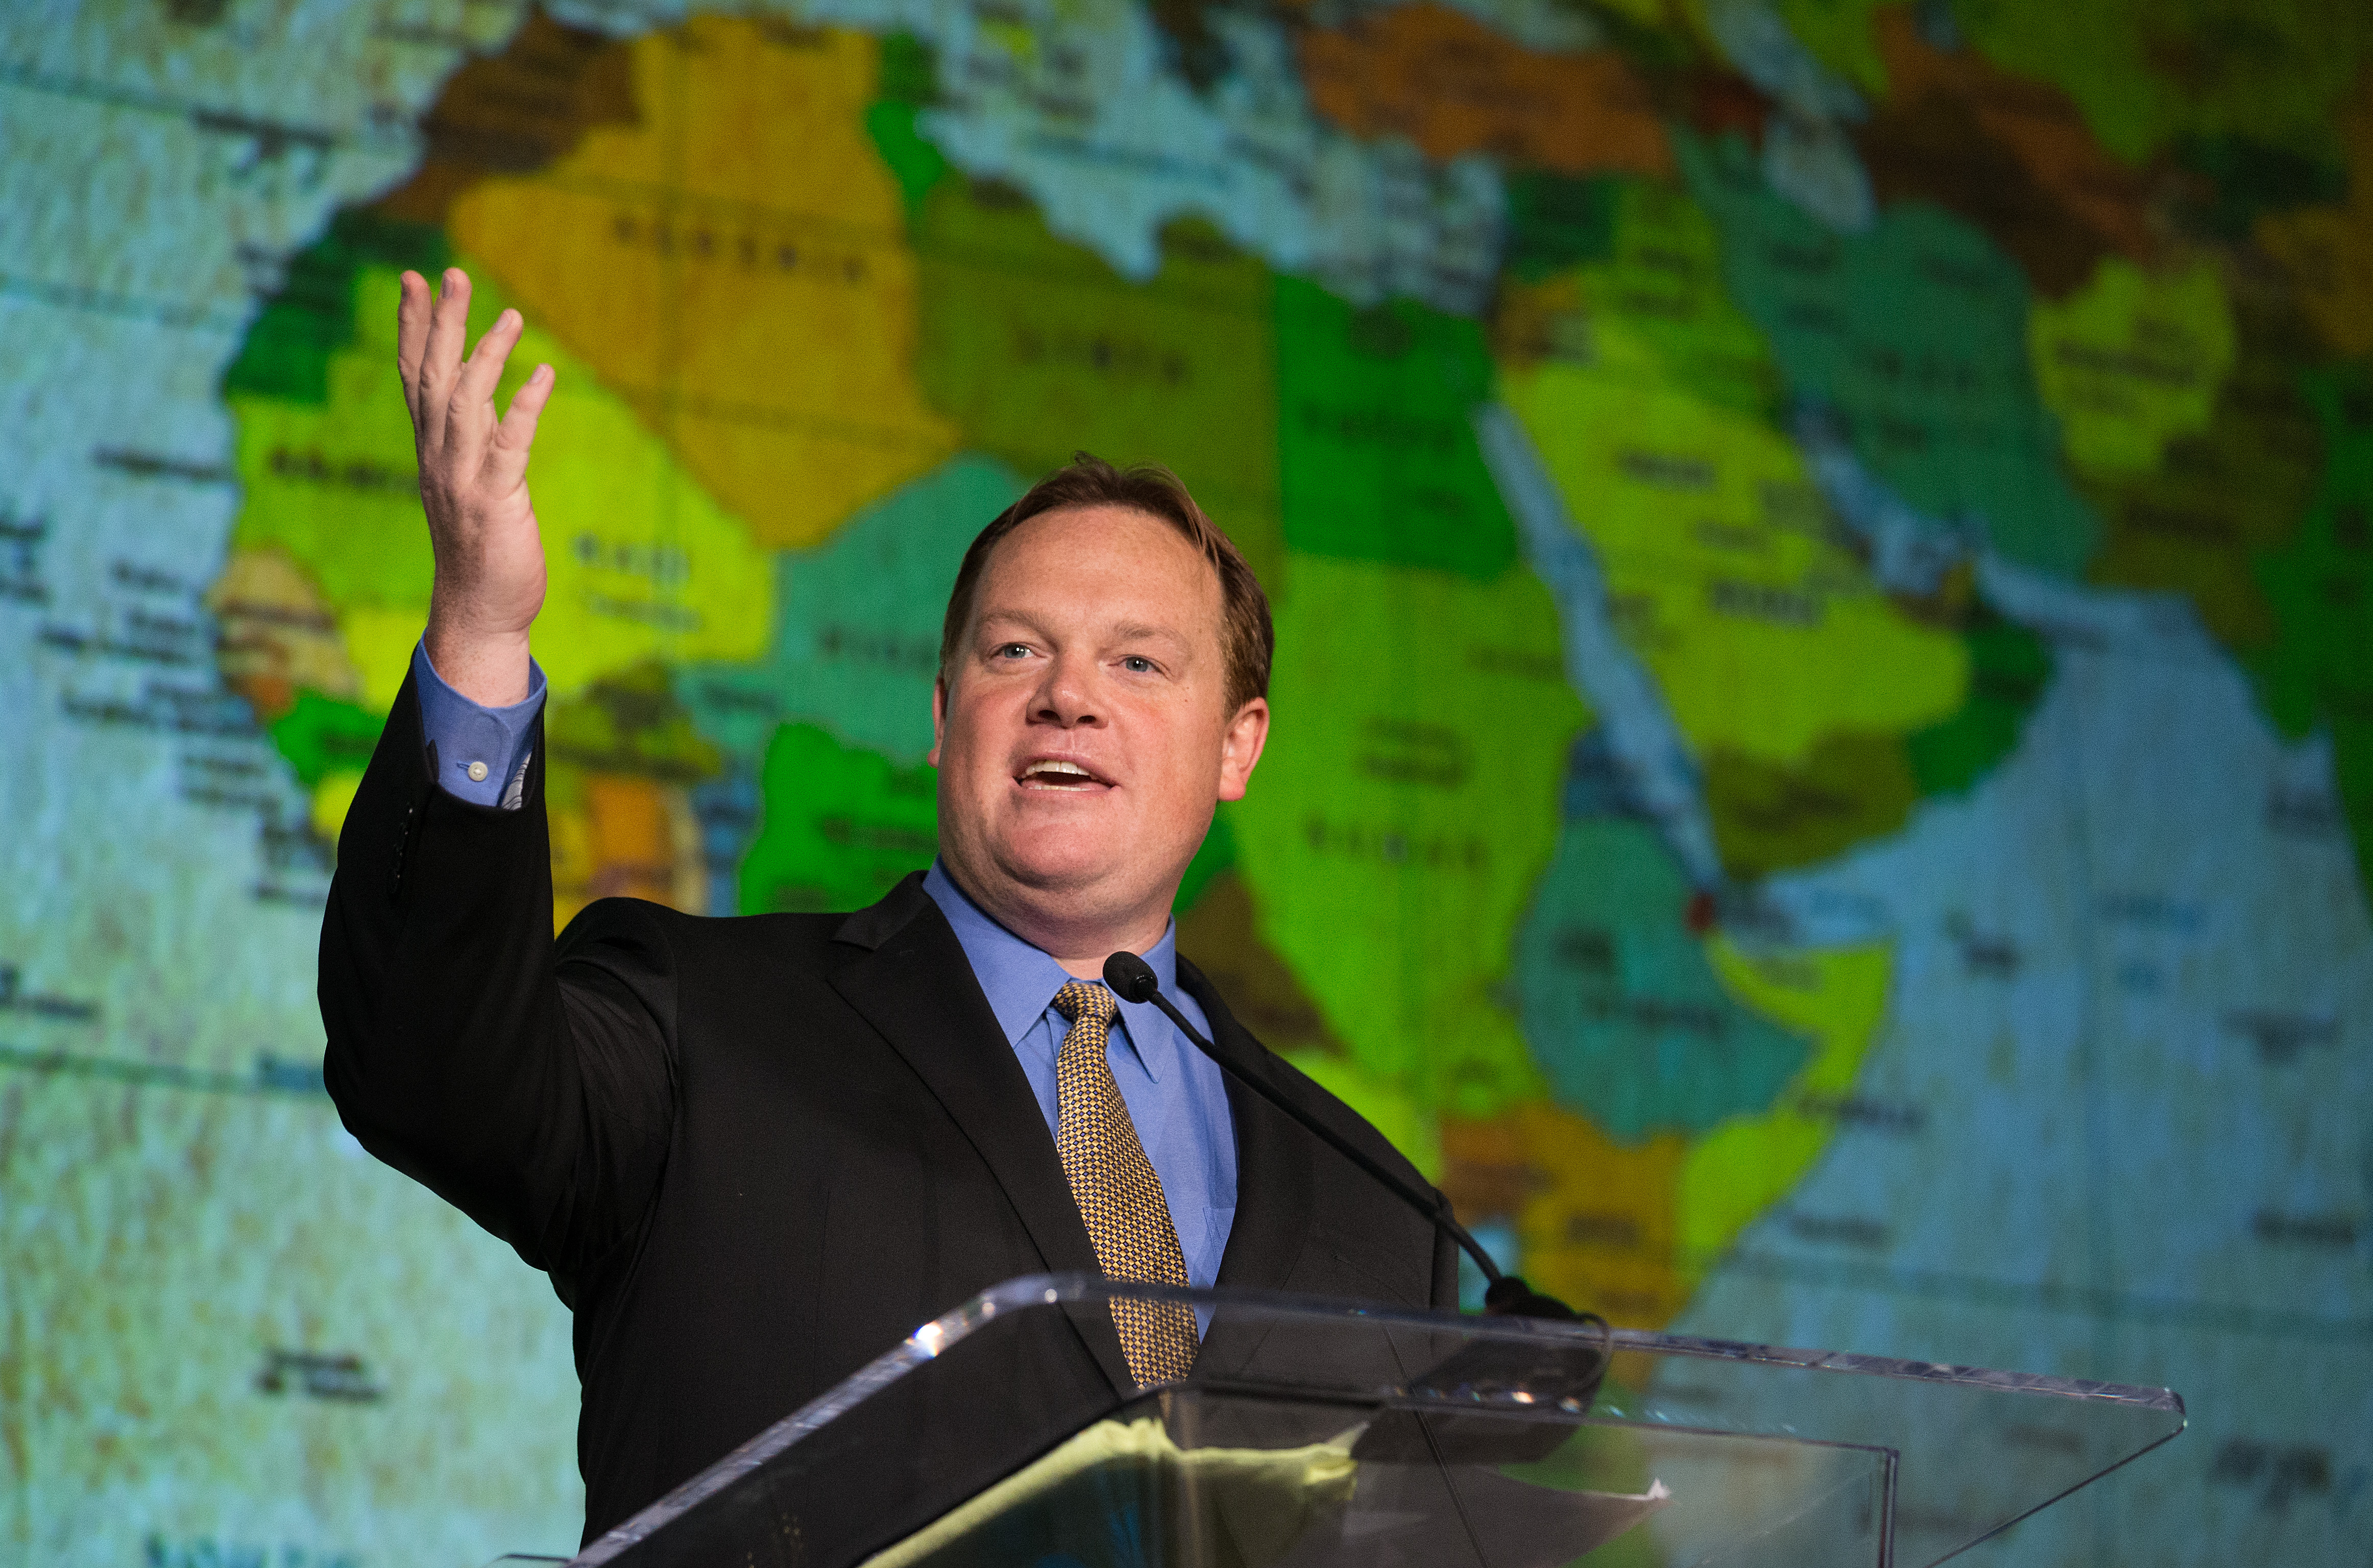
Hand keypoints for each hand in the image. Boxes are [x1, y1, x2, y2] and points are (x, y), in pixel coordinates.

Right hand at [397, 267, 554, 706]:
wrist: (479, 614)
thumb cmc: (481, 551)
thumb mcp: (472, 484)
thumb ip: (473, 438)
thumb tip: (481, 391)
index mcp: (431, 452)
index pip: (413, 378)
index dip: (412, 328)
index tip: (411, 280)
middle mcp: (438, 459)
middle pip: (432, 377)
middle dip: (441, 322)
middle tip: (450, 272)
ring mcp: (462, 479)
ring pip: (465, 402)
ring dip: (486, 354)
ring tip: (511, 315)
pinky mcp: (494, 501)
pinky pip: (508, 445)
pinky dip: (524, 407)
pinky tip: (543, 375)